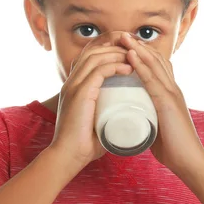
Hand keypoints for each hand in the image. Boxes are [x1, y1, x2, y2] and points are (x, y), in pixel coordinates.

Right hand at [48, 38, 132, 169]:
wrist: (68, 156)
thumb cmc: (84, 144)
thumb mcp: (97, 121)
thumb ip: (108, 114)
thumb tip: (126, 116)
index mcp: (74, 86)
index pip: (89, 57)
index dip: (108, 50)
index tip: (128, 54)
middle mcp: (71, 82)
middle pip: (92, 51)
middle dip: (114, 47)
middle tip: (135, 51)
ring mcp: (74, 86)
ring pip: (96, 57)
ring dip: (117, 54)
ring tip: (135, 58)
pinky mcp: (79, 94)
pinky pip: (98, 71)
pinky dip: (114, 66)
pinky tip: (128, 68)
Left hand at [118, 32, 203, 175]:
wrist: (189, 161)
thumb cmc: (173, 148)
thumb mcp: (158, 126)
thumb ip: (148, 118)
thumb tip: (133, 119)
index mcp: (171, 94)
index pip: (157, 66)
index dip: (143, 54)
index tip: (126, 46)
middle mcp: (173, 89)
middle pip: (156, 59)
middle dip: (138, 46)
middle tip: (121, 35)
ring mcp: (172, 94)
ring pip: (154, 64)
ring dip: (138, 49)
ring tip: (123, 38)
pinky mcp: (168, 103)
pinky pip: (152, 79)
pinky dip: (140, 66)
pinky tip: (130, 56)